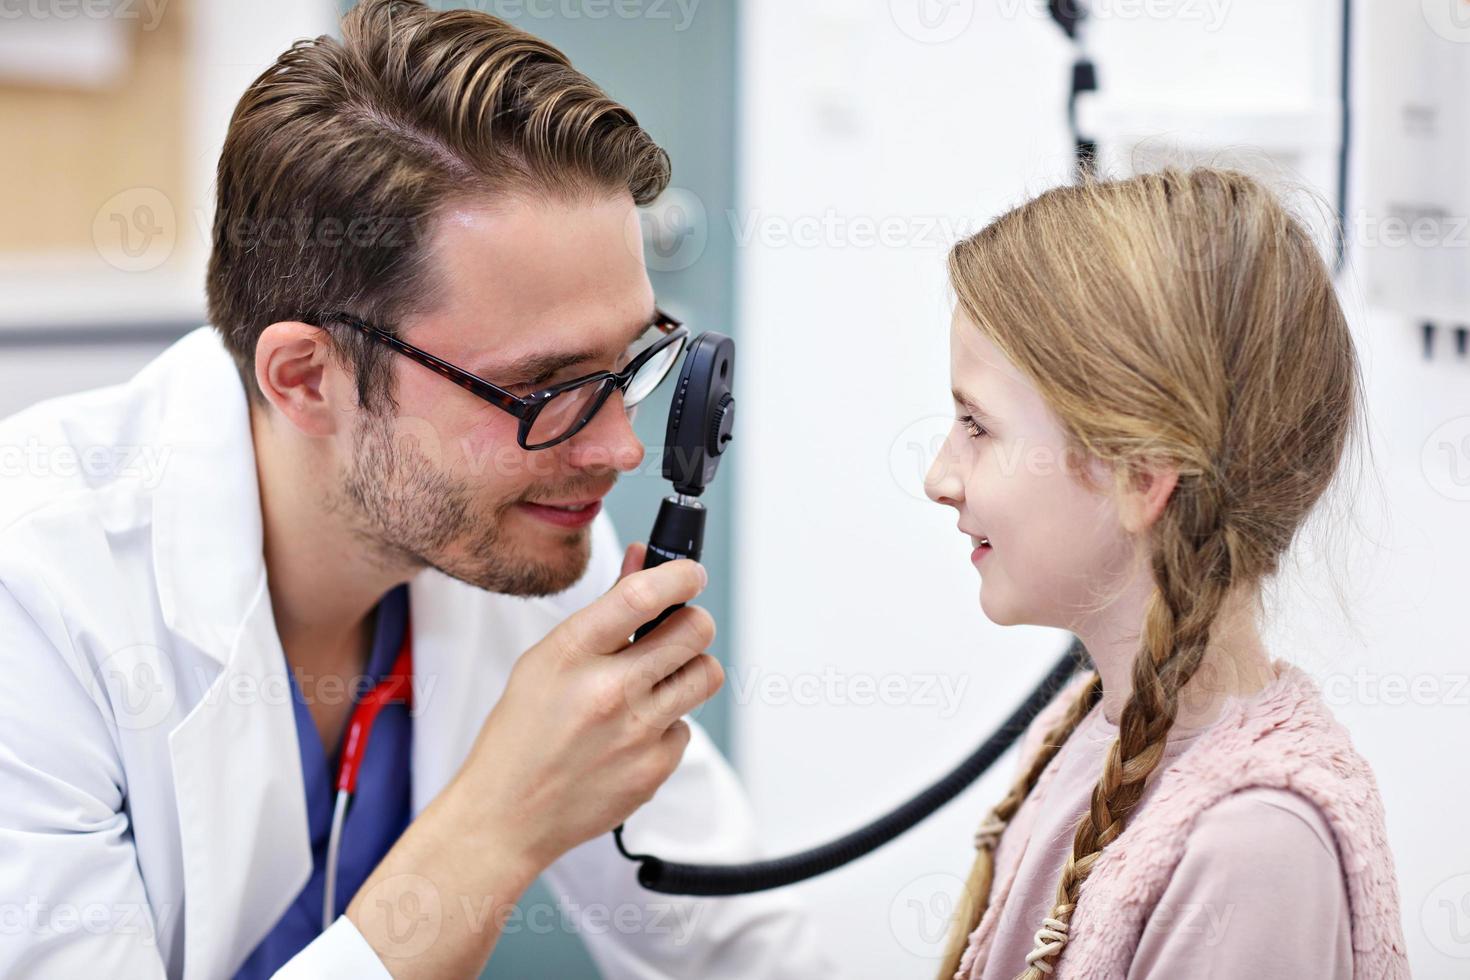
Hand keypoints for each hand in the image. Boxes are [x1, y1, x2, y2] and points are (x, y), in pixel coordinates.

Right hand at [449, 544, 723, 871]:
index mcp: (572, 653)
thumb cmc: (522, 733)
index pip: (643, 595)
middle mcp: (608, 690)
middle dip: (693, 622)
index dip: (680, 575)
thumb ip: (605, 609)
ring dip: (690, 670)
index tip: (690, 574)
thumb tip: (643, 559)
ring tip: (658, 681)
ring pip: (706, 674)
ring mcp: (635, 732)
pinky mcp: (654, 768)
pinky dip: (667, 725)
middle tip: (678, 632)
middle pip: (695, 631)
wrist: (506, 816)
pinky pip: (687, 727)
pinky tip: (632, 735)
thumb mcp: (546, 659)